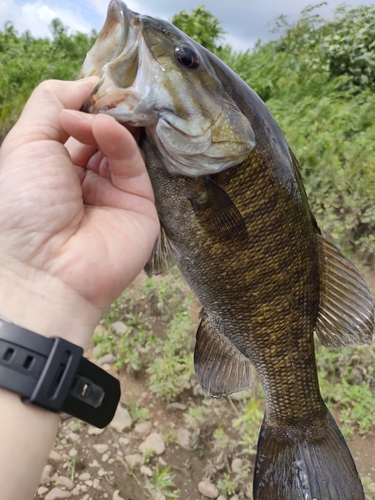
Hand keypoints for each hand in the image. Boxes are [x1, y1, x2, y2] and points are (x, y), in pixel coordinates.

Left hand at [0, 78, 158, 346]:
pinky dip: (119, 141)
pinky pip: (133, 165)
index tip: (87, 84)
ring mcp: (113, 193)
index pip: (73, 127)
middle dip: (98, 110)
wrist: (44, 269)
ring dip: (106, 123)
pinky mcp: (140, 205)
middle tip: (100, 91)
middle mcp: (83, 180)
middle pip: (100, 134)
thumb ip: (52, 103)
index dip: (79, 104)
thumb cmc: (22, 205)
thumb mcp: (25, 142)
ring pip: (119, 146)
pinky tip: (103, 128)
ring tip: (92, 117)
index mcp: (52, 169)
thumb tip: (86, 81)